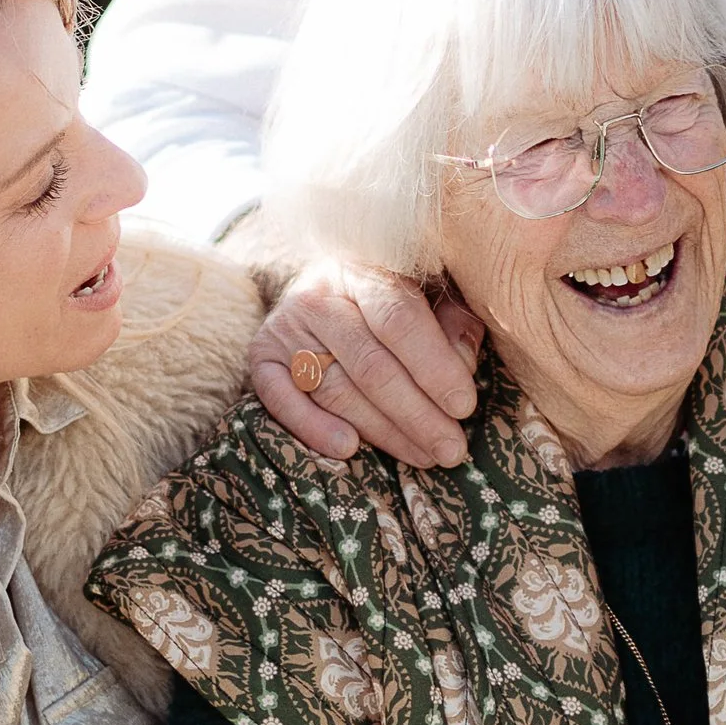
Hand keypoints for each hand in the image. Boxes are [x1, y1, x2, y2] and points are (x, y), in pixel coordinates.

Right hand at [248, 258, 482, 467]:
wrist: (325, 284)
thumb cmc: (395, 294)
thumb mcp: (432, 291)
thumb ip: (454, 322)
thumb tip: (463, 366)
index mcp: (366, 269)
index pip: (399, 320)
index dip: (434, 367)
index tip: (464, 407)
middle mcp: (319, 295)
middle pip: (370, 365)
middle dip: (416, 414)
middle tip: (451, 449)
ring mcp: (286, 326)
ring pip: (336, 390)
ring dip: (382, 431)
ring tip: (423, 456)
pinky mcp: (262, 355)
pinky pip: (280, 398)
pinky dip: (311, 427)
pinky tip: (347, 448)